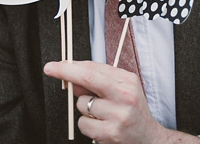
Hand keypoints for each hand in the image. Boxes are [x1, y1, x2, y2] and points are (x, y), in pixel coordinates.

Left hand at [44, 60, 193, 143]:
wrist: (149, 139)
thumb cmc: (132, 111)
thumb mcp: (120, 90)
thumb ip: (97, 80)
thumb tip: (70, 77)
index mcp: (127, 81)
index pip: (94, 68)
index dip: (70, 65)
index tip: (55, 64)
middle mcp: (125, 96)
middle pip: (87, 78)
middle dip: (65, 71)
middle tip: (50, 69)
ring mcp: (118, 115)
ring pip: (82, 104)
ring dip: (84, 109)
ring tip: (100, 114)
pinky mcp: (111, 133)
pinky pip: (83, 124)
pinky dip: (86, 125)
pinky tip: (100, 126)